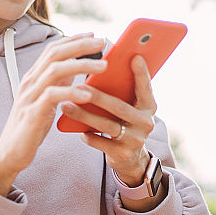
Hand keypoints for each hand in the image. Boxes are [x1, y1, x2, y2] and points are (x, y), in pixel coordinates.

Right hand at [0, 33, 107, 195]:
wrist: (10, 152)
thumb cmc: (30, 127)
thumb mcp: (45, 101)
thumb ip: (58, 84)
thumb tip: (76, 69)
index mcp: (33, 77)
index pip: (52, 50)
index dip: (73, 40)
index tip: (93, 35)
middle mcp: (30, 82)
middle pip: (55, 54)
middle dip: (80, 46)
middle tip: (102, 42)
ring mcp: (30, 97)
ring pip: (54, 71)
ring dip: (81, 65)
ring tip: (103, 65)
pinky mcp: (32, 114)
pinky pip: (51, 97)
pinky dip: (70, 93)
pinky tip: (87, 93)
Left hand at [60, 55, 156, 186]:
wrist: (130, 157)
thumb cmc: (124, 122)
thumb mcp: (130, 107)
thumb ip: (122, 91)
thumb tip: (101, 65)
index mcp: (148, 106)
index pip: (145, 87)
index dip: (141, 73)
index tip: (134, 57)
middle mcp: (146, 122)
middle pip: (119, 107)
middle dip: (97, 97)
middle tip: (77, 87)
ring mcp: (135, 140)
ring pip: (107, 126)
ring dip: (85, 116)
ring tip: (67, 106)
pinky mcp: (123, 154)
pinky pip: (101, 143)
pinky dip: (88, 136)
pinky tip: (77, 130)